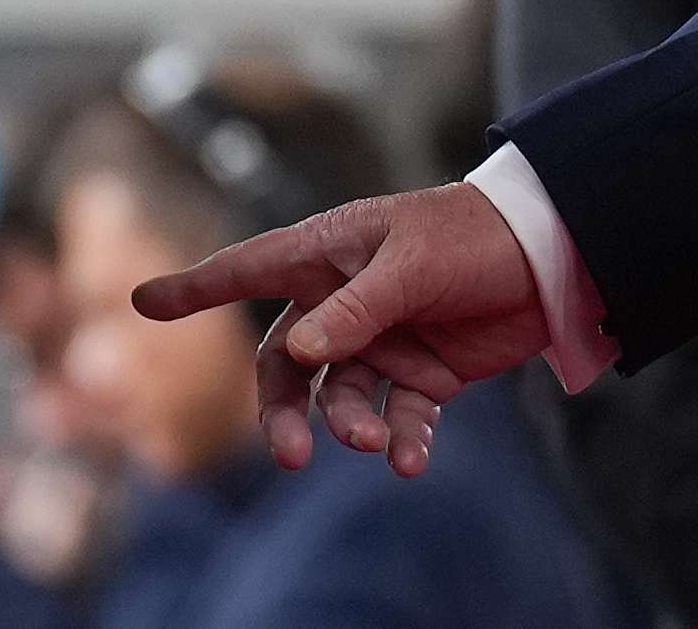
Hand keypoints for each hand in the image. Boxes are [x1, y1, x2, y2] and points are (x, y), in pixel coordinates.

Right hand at [132, 182, 550, 478]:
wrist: (554, 256)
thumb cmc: (474, 237)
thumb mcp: (412, 264)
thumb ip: (356, 309)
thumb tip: (302, 350)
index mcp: (329, 253)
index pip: (249, 270)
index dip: (196, 288)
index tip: (143, 303)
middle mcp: (343, 299)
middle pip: (288, 364)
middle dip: (284, 412)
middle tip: (291, 457)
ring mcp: (382, 340)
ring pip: (340, 399)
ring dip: (352, 427)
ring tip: (380, 446)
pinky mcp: (423, 374)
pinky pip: (396, 417)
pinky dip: (401, 440)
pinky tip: (412, 460)